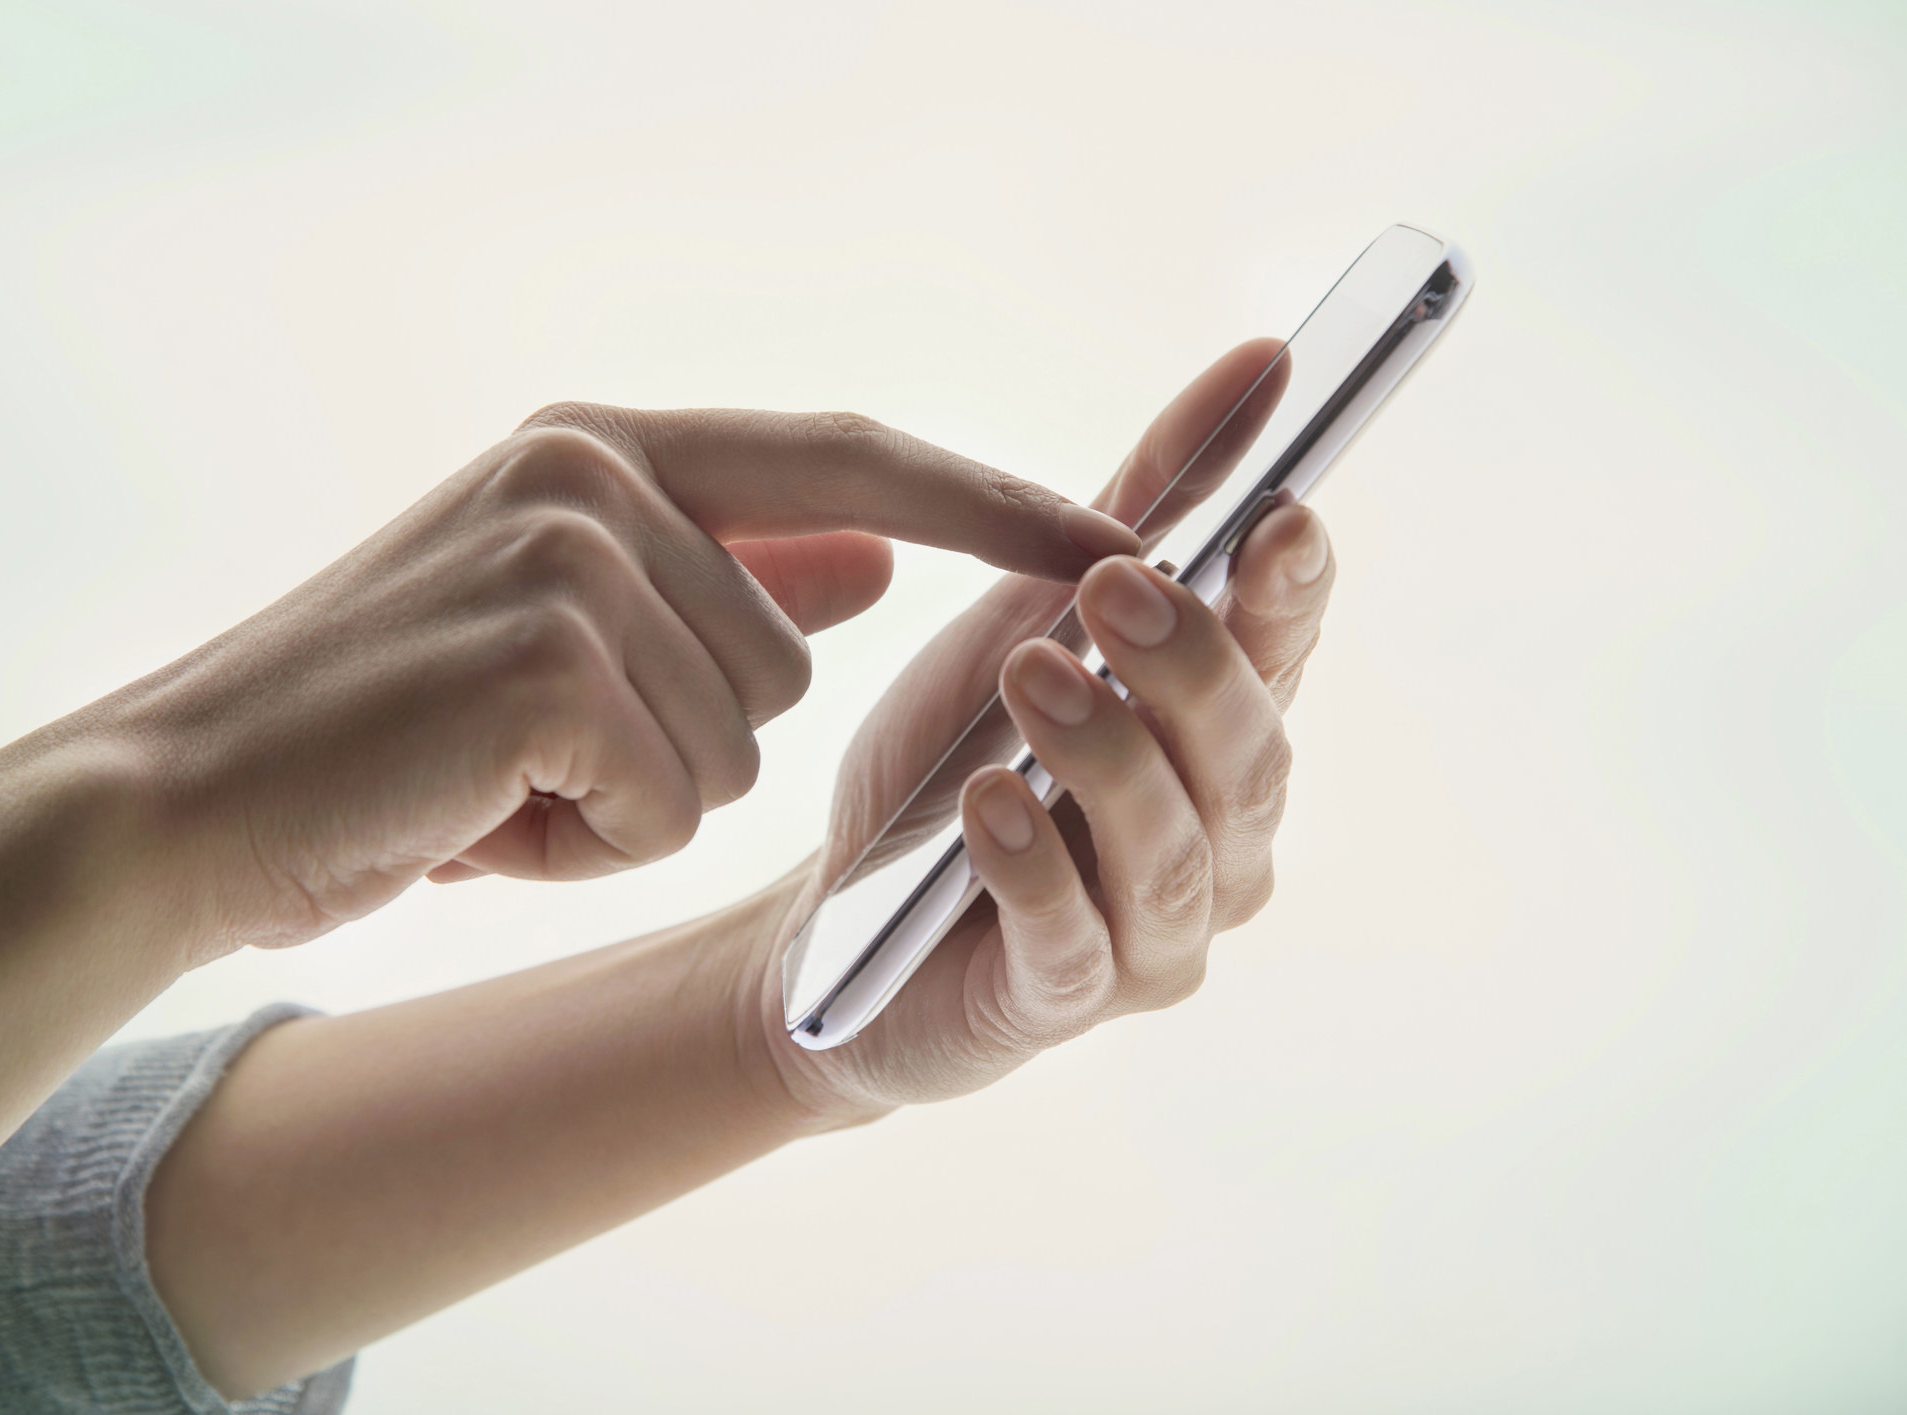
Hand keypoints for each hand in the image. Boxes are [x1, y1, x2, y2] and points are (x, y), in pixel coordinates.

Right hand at [98, 403, 1136, 960]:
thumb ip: (725, 581)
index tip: (1121, 545)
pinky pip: (666, 801)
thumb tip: (883, 567)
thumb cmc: (376, 730)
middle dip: (681, 748)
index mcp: (604, 446)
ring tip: (488, 780)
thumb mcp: (560, 629)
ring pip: (734, 742)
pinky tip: (470, 817)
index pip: (855, 457)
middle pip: (788, 659)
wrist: (182, 801)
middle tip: (524, 756)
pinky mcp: (550, 657)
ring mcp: (572, 553)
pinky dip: (580, 846)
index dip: (995, 507)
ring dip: (626, 803)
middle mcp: (595, 472)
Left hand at [742, 343, 1335, 1118]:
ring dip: (1107, 754)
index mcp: (1219, 734)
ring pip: (1174, 848)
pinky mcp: (1066, 1001)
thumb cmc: (956, 759)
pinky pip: (1072, 937)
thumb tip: (1261, 362)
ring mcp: (1154, 932)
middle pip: (1246, 753)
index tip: (1279, 516)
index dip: (1291, 591)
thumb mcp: (1031, 607)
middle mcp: (1220, 838)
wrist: (844, 917)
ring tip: (1031, 675)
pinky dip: (1034, 866)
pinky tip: (987, 805)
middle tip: (1113, 588)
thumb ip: (1142, 501)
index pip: (1285, 654)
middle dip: (1186, 665)